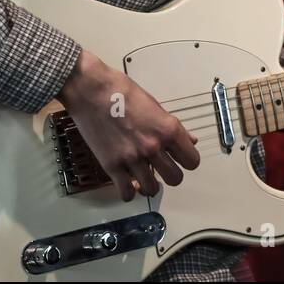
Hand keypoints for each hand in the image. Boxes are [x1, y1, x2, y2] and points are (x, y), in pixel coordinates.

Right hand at [56, 49, 200, 201]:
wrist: (91, 90)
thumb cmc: (122, 92)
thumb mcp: (155, 106)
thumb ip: (173, 128)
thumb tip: (190, 140)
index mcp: (168, 130)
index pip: (192, 161)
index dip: (186, 161)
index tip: (179, 159)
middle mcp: (153, 147)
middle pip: (175, 179)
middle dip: (170, 175)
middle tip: (161, 168)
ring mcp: (132, 158)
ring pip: (152, 189)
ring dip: (149, 184)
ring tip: (143, 175)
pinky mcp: (111, 166)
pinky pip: (127, 193)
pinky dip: (128, 191)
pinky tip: (127, 182)